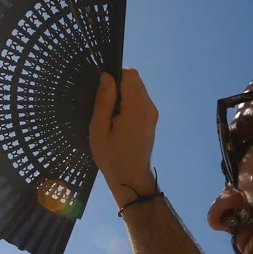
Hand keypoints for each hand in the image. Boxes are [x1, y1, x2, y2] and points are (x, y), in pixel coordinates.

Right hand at [89, 69, 157, 205]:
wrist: (131, 179)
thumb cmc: (112, 157)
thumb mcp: (99, 129)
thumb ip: (104, 101)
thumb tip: (106, 76)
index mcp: (136, 108)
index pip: (130, 74)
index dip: (115, 77)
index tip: (103, 91)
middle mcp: (149, 107)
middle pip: (135, 80)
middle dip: (118, 86)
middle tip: (105, 107)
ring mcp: (153, 113)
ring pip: (138, 90)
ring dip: (123, 96)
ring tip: (111, 116)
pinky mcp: (152, 119)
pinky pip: (140, 101)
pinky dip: (128, 104)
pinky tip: (118, 121)